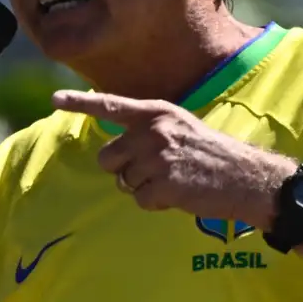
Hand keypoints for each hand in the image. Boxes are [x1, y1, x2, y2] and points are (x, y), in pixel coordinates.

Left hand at [51, 90, 290, 221]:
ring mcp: (157, 158)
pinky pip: (139, 200)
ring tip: (172, 180)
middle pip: (107, 157)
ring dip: (143, 187)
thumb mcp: (180, 126)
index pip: (111, 105)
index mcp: (157, 113)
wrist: (247, 177)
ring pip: (123, 181)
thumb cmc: (212, 153)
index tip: (55, 98)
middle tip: (154, 170)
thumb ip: (148, 129)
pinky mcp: (163, 185)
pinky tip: (178, 193)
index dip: (80, 103)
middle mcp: (153, 131)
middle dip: (123, 169)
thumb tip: (115, 146)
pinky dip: (155, 203)